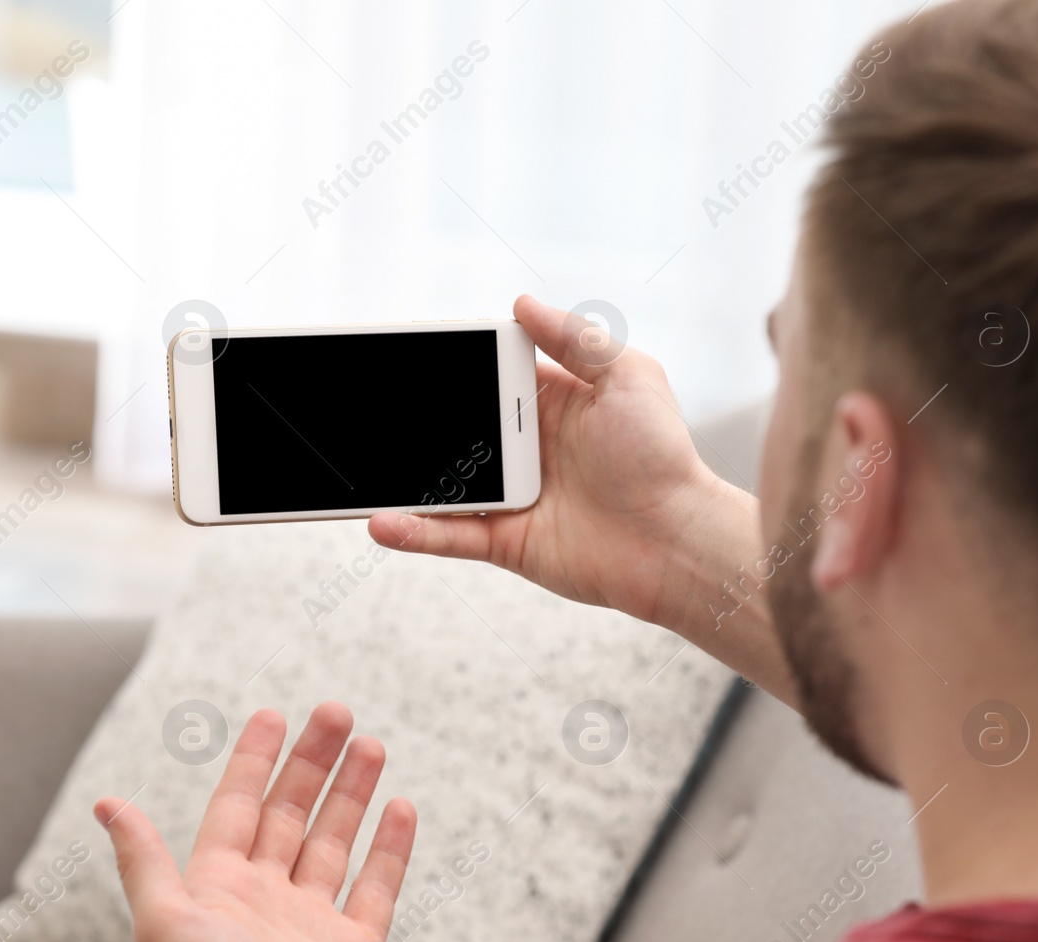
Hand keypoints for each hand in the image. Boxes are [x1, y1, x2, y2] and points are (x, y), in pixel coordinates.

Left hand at [95, 703, 415, 941]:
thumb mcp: (166, 923)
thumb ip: (143, 859)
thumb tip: (106, 803)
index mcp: (220, 887)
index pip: (238, 805)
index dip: (254, 760)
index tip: (273, 714)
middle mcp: (266, 898)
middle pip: (291, 813)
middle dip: (312, 761)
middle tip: (336, 712)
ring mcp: (313, 922)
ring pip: (335, 840)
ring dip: (351, 792)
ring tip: (370, 744)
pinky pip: (377, 886)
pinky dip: (389, 847)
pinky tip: (399, 807)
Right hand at [370, 295, 791, 695]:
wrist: (677, 541)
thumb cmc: (663, 456)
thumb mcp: (627, 376)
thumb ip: (574, 338)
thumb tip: (520, 303)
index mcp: (552, 404)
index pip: (488, 375)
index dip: (453, 364)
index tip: (410, 351)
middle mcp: (528, 448)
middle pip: (456, 427)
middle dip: (413, 419)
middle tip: (372, 408)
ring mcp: (514, 496)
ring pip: (444, 482)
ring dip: (401, 476)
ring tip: (359, 466)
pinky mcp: (507, 542)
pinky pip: (450, 535)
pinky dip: (414, 531)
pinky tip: (381, 520)